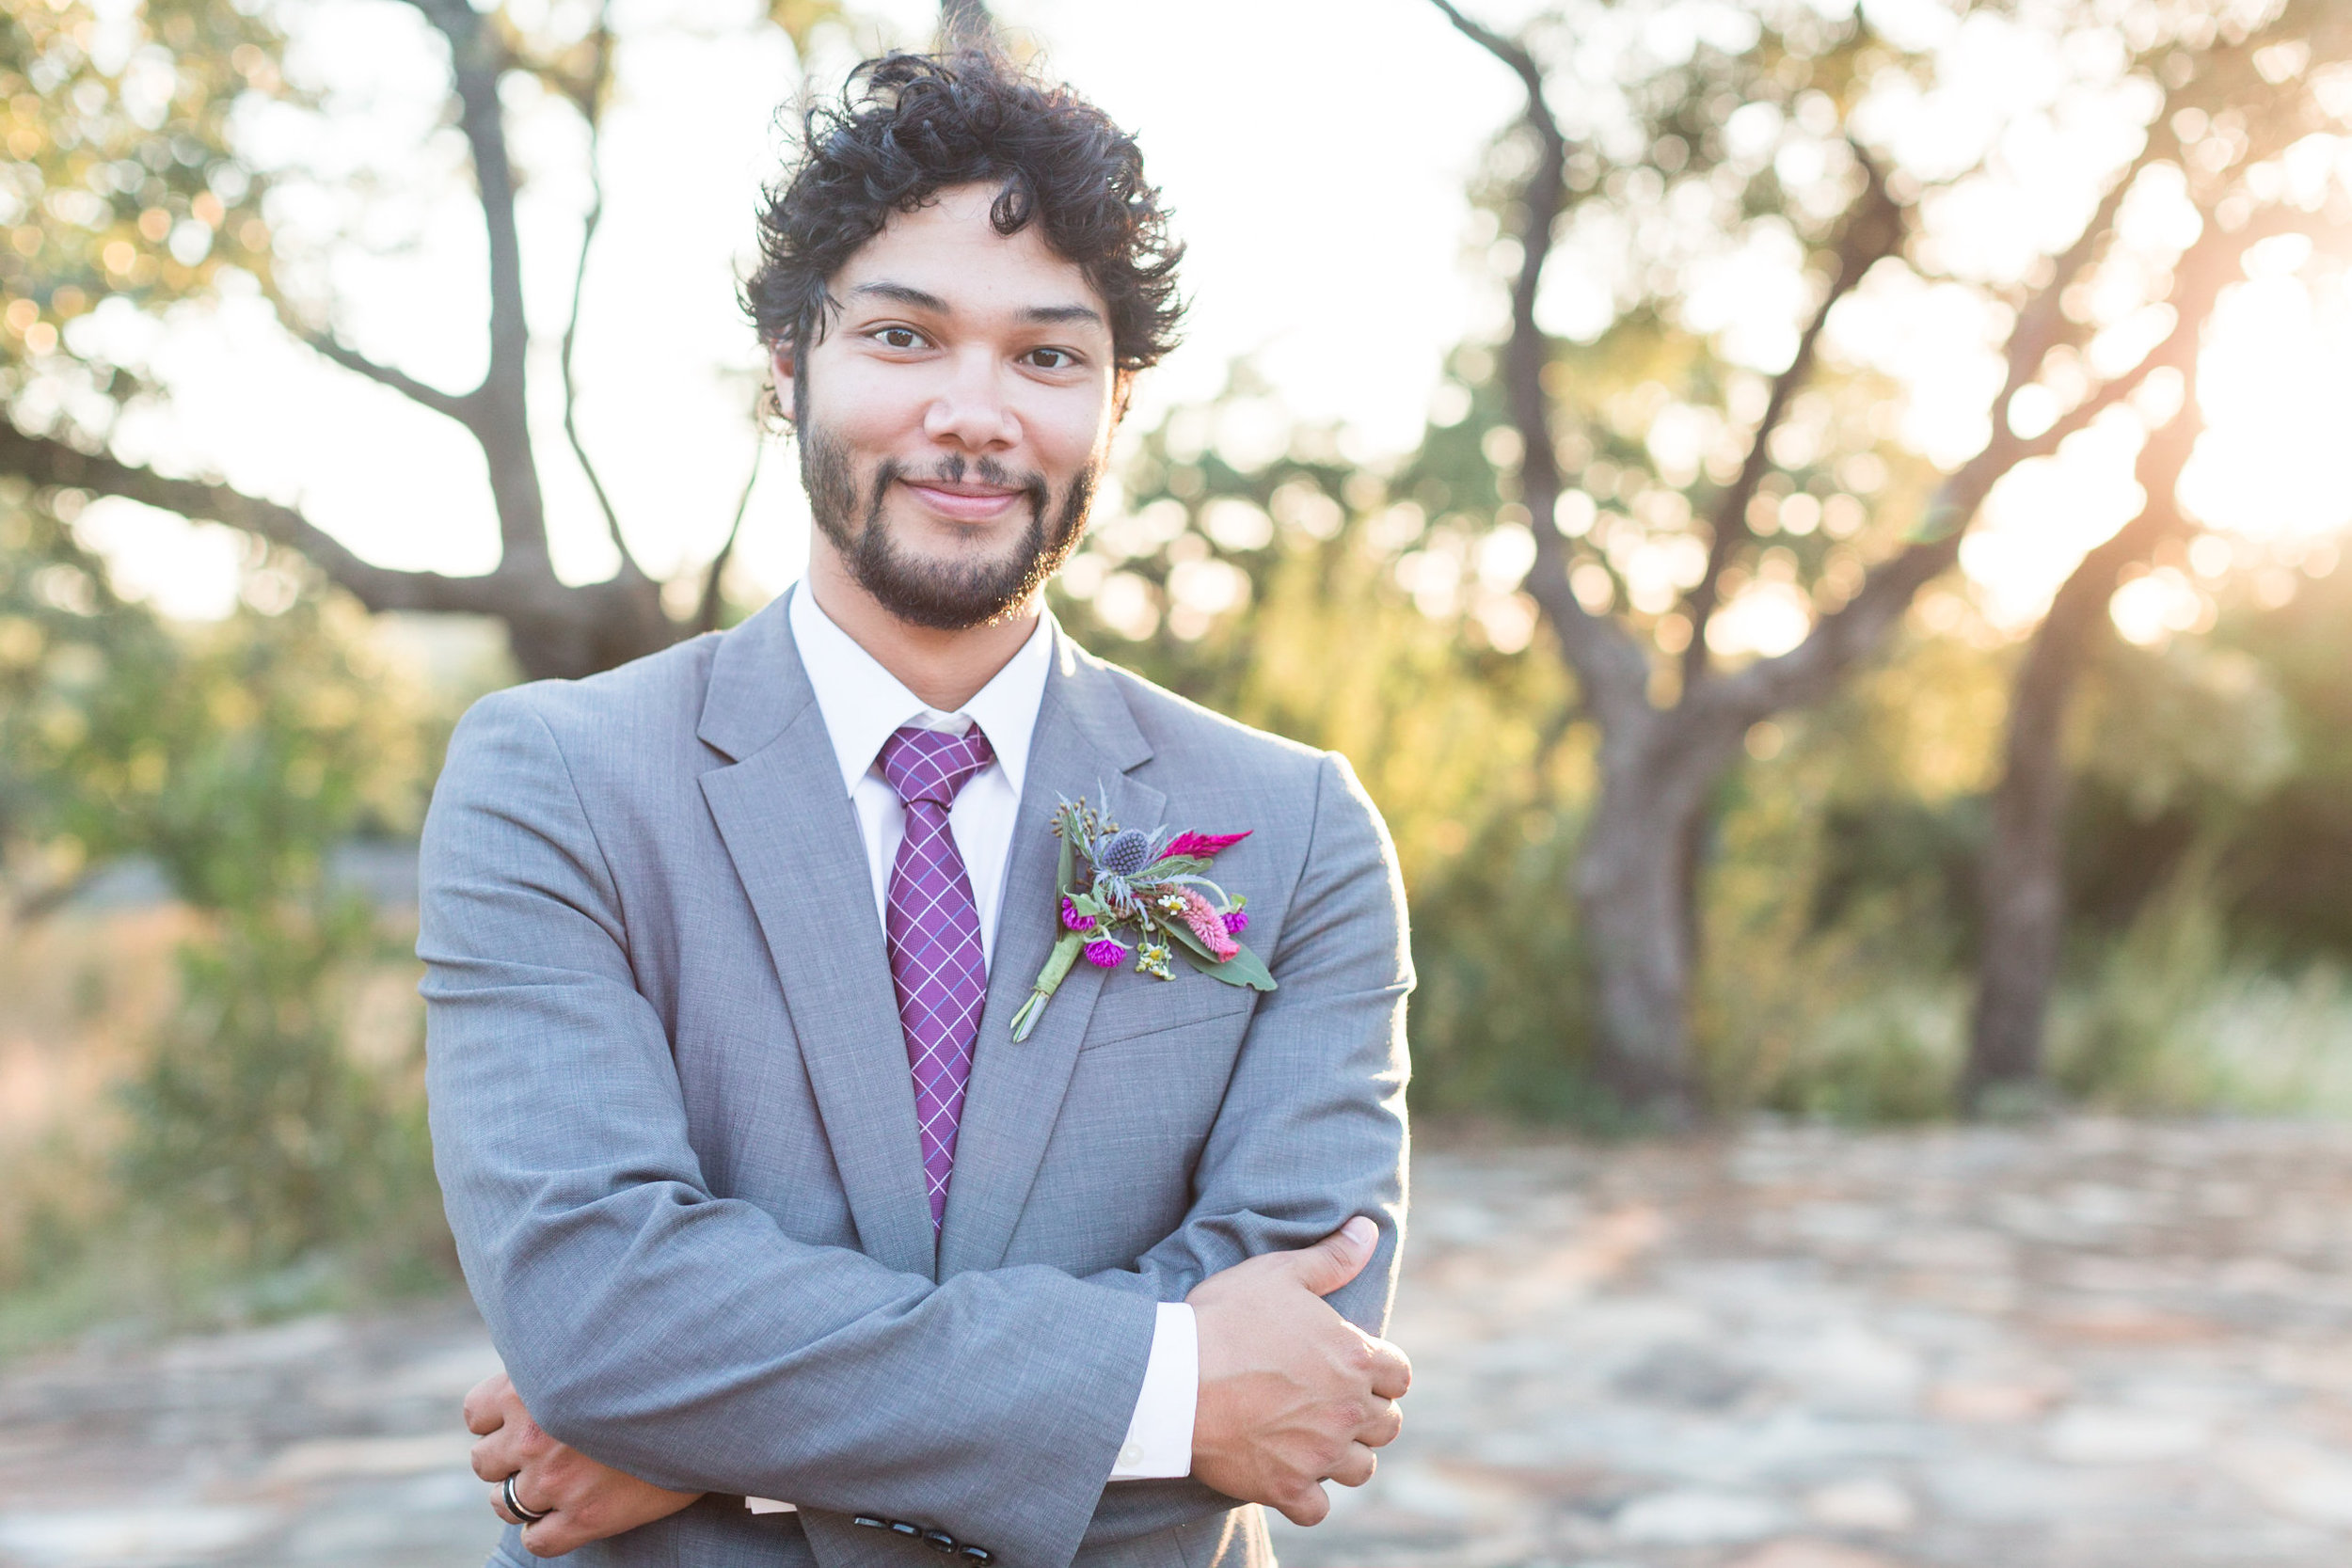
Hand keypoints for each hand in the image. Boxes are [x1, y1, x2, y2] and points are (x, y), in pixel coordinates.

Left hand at [465, 1372, 704, 1555]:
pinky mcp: (586, 1518)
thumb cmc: (661, 1368)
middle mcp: (535, 1435)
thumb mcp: (599, 1349)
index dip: (497, 1419)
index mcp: (530, 1386)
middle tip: (541, 1453)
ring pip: (502, 1504)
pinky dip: (543, 1532)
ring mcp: (557, 1481)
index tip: (521, 1418)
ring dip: (521, 1497)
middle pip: (483, 1461)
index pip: (475, 1413)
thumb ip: (560, 1361)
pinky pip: (536, 1541)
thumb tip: (539, 1359)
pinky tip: (563, 1518)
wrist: (716, 1406)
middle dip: (508, 1459)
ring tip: (552, 1486)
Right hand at [1185, 1216, 1410, 1526]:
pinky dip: (1308, 1497)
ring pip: (1361, 1469)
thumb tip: (1369, 1230)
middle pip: (1387, 1425)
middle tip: (1333, 1405)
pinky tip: (1289, 1476)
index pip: (1399, 1375)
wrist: (1172, 1378)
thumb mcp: (1279, 1273)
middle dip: (1367, 1415)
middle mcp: (1347, 1409)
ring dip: (1344, 1456)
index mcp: (1353, 1357)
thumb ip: (1331, 1258)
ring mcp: (1319, 1453)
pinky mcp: (1286, 1488)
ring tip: (1316, 1441)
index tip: (1358, 1371)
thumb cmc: (1224, 1319)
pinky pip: (1318, 1509)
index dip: (1382, 1373)